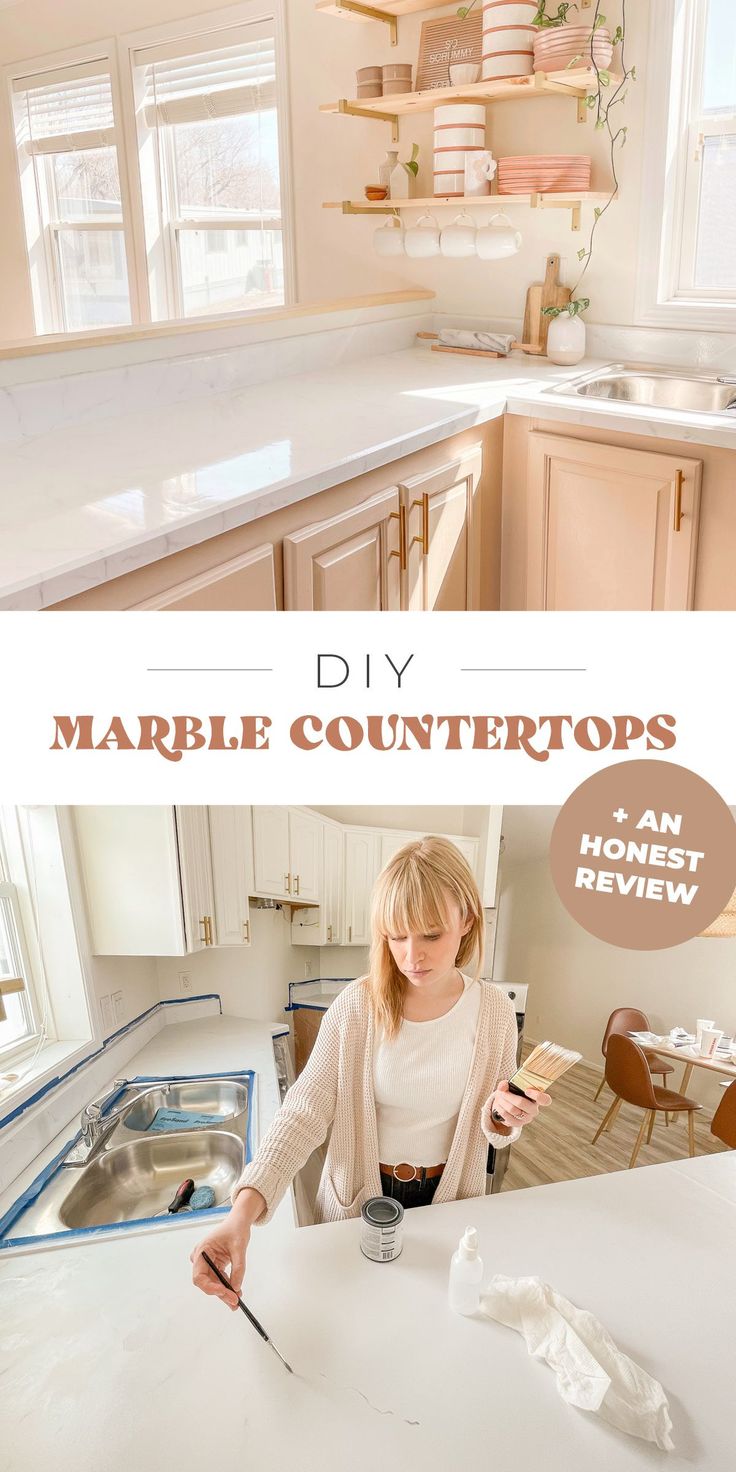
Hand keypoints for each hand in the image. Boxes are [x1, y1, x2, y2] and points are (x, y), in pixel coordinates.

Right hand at [190, 1188, 263, 1310]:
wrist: (238, 1222)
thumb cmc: (236, 1229)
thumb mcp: (239, 1247)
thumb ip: (238, 1268)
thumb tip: (236, 1287)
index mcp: (202, 1250)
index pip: (199, 1276)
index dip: (209, 1287)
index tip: (224, 1292)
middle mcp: (201, 1258)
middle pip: (206, 1282)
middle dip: (220, 1292)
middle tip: (234, 1302)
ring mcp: (207, 1262)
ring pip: (213, 1283)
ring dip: (224, 1292)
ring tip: (236, 1300)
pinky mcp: (214, 1265)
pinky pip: (218, 1279)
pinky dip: (227, 1286)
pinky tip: (236, 1292)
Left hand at [487, 1080, 550, 1129]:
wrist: (507, 1104)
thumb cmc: (512, 1093)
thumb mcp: (510, 1086)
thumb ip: (506, 1084)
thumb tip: (503, 1086)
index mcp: (537, 1098)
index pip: (545, 1100)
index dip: (538, 1096)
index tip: (527, 1090)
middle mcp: (534, 1110)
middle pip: (523, 1104)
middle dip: (509, 1096)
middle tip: (502, 1093)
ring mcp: (527, 1118)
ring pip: (513, 1110)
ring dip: (503, 1102)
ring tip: (499, 1098)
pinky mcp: (518, 1124)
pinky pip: (508, 1118)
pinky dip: (501, 1110)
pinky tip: (498, 1106)